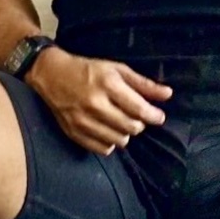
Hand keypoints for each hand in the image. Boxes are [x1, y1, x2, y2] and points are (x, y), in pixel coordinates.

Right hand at [28, 46, 171, 155]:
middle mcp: (95, 104)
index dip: (154, 116)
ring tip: (121, 122)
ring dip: (125, 133)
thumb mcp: (116, 69)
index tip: (159, 116)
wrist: (51, 75)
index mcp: (107, 85)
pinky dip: (110, 142)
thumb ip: (143, 84)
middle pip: (131, 127)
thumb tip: (168, 94)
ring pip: (119, 140)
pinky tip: (108, 130)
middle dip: (140, 124)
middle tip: (136, 116)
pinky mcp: (74, 133)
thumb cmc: (88, 70)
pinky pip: (102, 148)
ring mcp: (83, 121)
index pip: (139, 109)